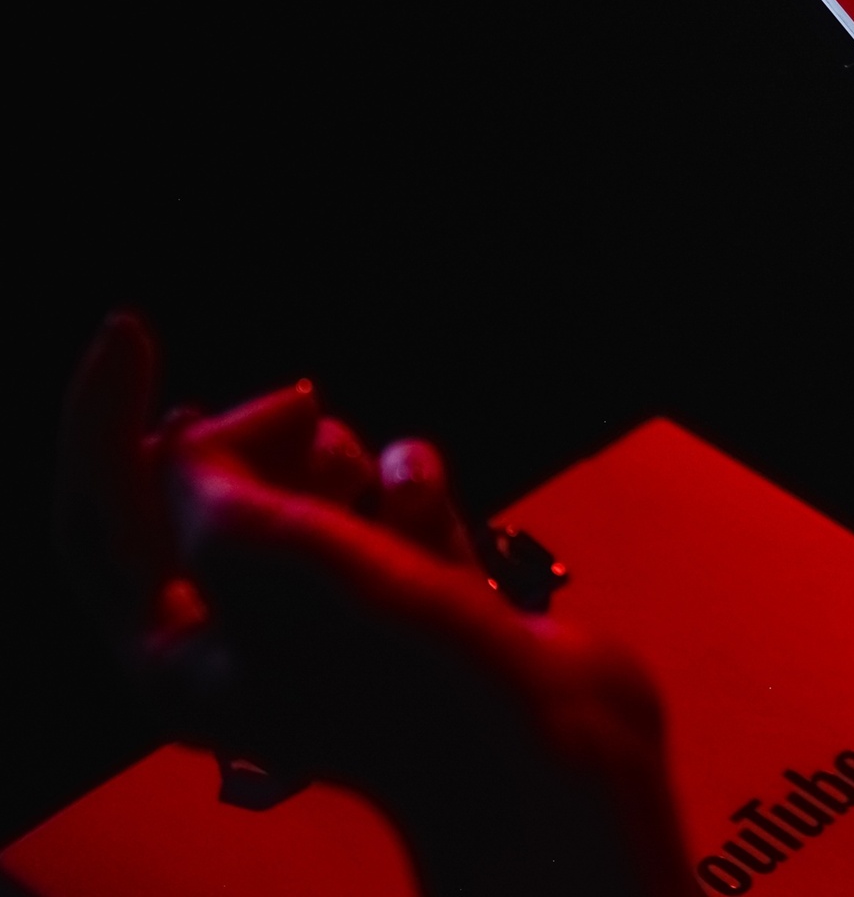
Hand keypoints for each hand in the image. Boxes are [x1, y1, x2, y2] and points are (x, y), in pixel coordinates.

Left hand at [54, 314, 691, 895]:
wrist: (542, 738)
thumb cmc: (391, 664)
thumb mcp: (262, 555)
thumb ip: (204, 478)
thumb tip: (190, 439)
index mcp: (171, 654)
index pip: (99, 515)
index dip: (100, 416)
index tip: (131, 327)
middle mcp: (242, 637)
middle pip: (212, 488)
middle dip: (256, 440)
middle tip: (303, 407)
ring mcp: (335, 614)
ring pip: (313, 484)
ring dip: (346, 466)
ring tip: (378, 496)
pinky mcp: (419, 589)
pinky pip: (395, 498)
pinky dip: (413, 488)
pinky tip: (433, 511)